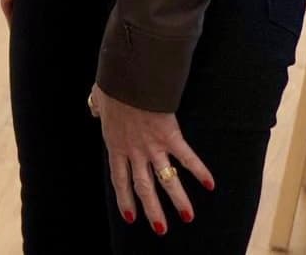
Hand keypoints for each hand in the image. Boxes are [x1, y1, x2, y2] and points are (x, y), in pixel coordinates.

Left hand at [89, 84, 214, 234]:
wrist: (128, 76)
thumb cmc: (113, 84)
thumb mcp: (99, 98)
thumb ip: (97, 108)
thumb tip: (94, 109)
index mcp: (116, 144)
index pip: (119, 178)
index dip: (124, 198)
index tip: (130, 216)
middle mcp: (135, 151)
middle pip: (144, 187)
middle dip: (152, 209)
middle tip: (160, 229)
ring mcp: (153, 146)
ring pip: (166, 180)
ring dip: (178, 199)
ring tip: (187, 217)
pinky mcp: (170, 135)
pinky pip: (187, 157)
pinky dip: (200, 170)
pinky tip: (211, 184)